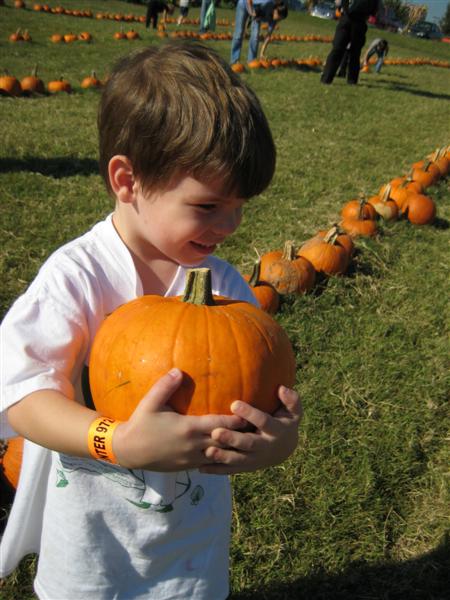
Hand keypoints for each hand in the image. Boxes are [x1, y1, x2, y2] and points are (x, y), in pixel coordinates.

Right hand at [112, 369, 246, 471]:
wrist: (128, 451)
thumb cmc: (140, 424)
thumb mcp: (150, 402)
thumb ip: (165, 386)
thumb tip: (178, 370)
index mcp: (188, 427)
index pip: (220, 424)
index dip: (236, 420)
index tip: (250, 413)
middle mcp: (193, 445)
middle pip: (225, 441)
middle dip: (241, 435)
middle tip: (257, 428)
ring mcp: (191, 458)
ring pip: (220, 455)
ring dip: (234, 449)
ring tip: (249, 442)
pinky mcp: (187, 467)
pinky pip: (210, 464)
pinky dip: (222, 459)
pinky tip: (230, 454)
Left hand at [199, 386, 301, 474]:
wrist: (284, 449)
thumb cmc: (284, 422)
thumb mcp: (293, 411)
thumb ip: (291, 400)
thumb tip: (282, 388)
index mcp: (276, 430)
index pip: (263, 421)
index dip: (250, 414)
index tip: (233, 404)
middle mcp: (265, 446)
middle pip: (248, 443)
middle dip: (232, 439)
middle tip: (216, 433)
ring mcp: (255, 459)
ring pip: (238, 460)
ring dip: (223, 457)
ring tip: (207, 451)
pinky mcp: (245, 467)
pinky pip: (230, 470)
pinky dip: (216, 470)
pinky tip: (201, 468)